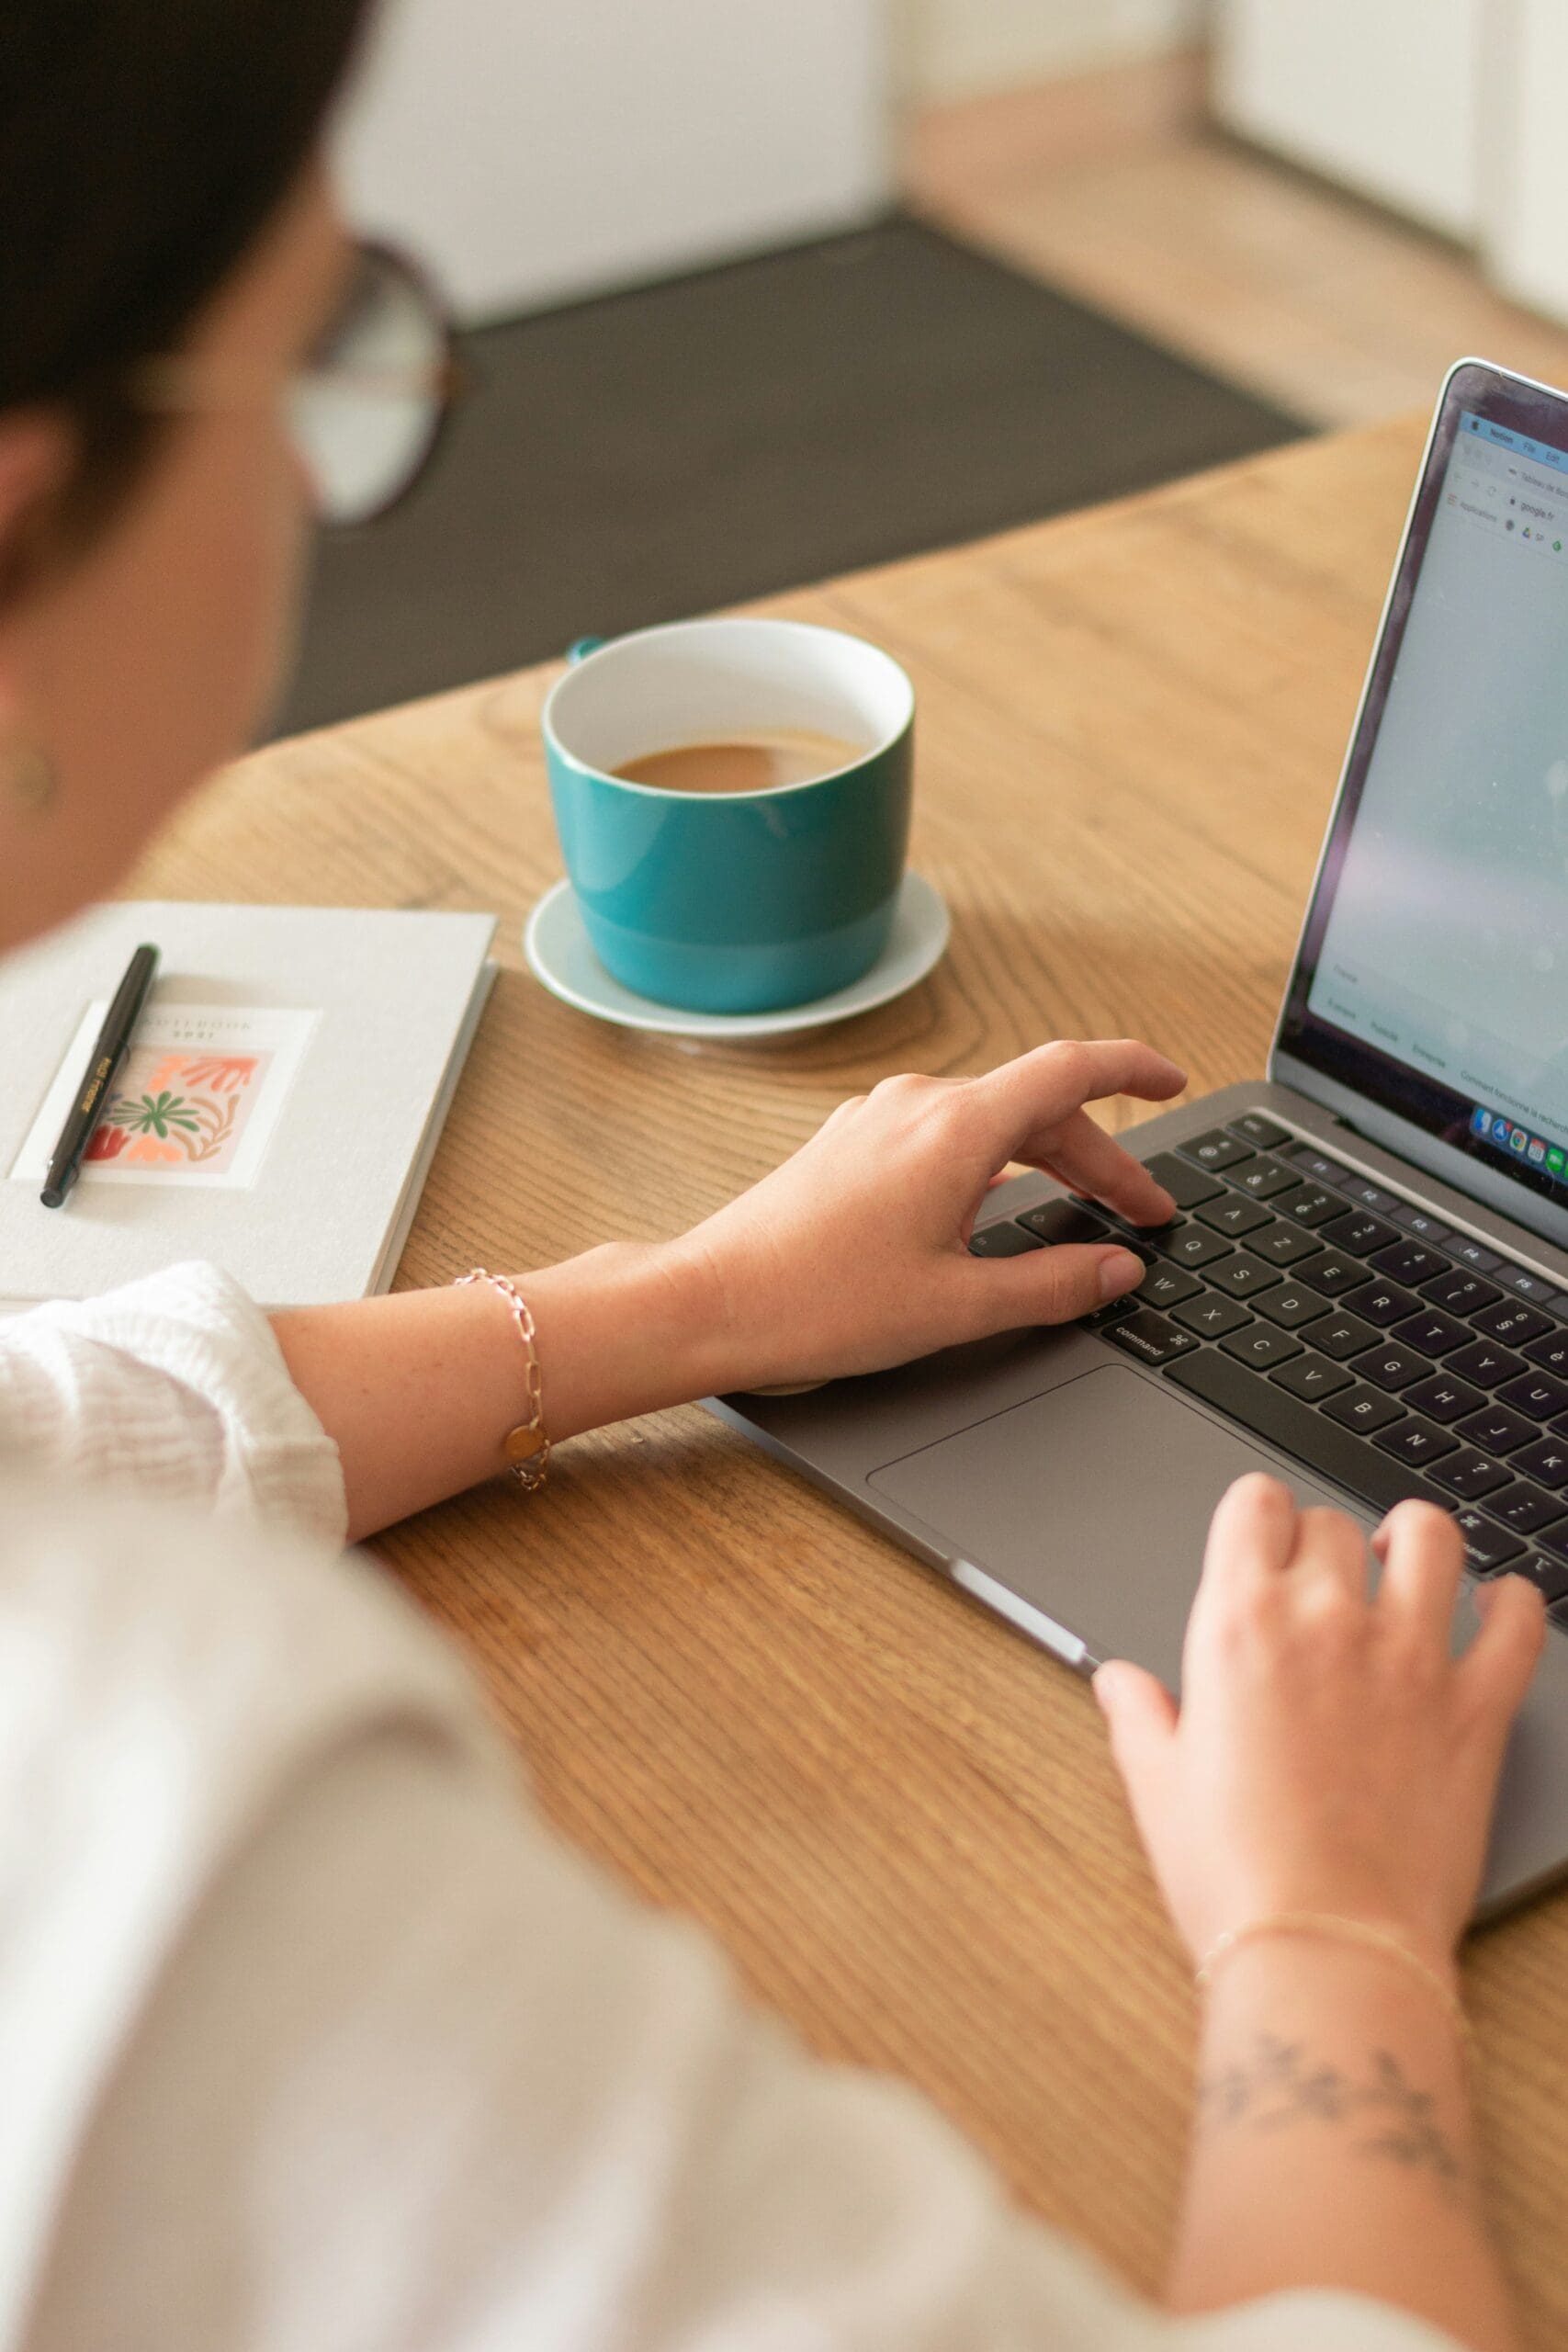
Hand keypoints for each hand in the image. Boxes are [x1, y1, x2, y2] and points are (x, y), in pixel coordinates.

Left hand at [668, 1038, 1184, 1392]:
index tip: (1173, 1081)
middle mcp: (917, 1105)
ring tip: (1085, 1213)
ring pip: (991, 1121)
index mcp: (956, 1129)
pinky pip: (945, 1135)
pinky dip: (994, 1163)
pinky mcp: (851, 1145)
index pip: (1071, 1070)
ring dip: (1047, 1160)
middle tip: (1143, 1214)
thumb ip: (1053, 1284)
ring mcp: (878, 1119)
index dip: (1134, 1069)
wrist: (711, 1303)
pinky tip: (1000, 1207)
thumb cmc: (819, 1304)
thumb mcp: (958, 1305)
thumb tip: (1117, 1269)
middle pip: (1038, 1106)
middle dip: (1101, 1157)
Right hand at [1095, 1478, 1545, 1974]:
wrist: (1326, 1950)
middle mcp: (1325, 1621)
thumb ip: (1140, 1715)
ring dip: (1414, 1538)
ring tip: (1404, 1561)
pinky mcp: (1476, 1708)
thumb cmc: (1235, 1877)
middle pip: (1332, 1523)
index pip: (1254, 1503)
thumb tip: (1121, 1682)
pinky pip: (1516, 1620)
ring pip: (1431, 1539)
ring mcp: (1409, 1658)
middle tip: (1319, 1580)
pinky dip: (1511, 1600)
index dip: (1256, 1515)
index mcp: (1238, 1625)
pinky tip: (1496, 1606)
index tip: (1259, 1541)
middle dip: (1321, 1542)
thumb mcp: (1157, 1788)